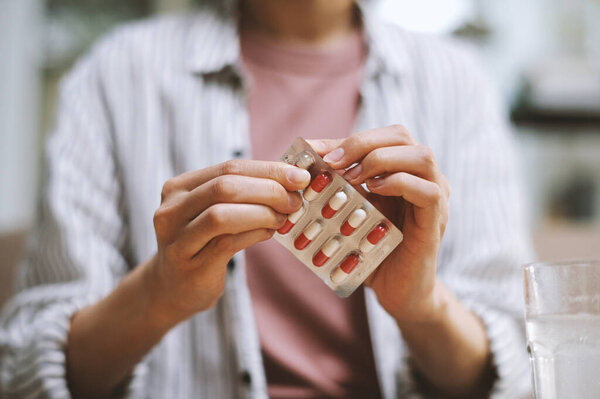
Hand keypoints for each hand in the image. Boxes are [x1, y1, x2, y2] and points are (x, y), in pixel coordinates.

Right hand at [147, 160, 310, 322]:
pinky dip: (254, 234)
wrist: (172, 288)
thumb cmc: (203, 243)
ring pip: (222, 215)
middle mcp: (171, 210)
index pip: (229, 167)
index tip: (300, 176)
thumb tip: (291, 178)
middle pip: (225, 187)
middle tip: (294, 200)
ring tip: (283, 218)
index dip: (268, 169)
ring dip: (262, 213)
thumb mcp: (213, 210)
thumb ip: (242, 192)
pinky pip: (226, 243)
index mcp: (179, 188)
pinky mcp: (190, 266)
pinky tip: (270, 233)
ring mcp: (177, 239)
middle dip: (268, 190)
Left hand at [308, 125, 449, 324]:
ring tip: (352, 178)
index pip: (383, 135)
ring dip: (380, 160)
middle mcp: (424, 177)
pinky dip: (398, 183)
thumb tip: (306, 161)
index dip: (350, 139)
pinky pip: (428, 191)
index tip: (318, 154)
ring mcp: (436, 197)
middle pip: (401, 136)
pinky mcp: (437, 221)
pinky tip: (372, 192)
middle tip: (331, 163)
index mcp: (404, 170)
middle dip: (362, 143)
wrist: (398, 291)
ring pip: (422, 156)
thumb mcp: (352, 211)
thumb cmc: (372, 249)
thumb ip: (338, 185)